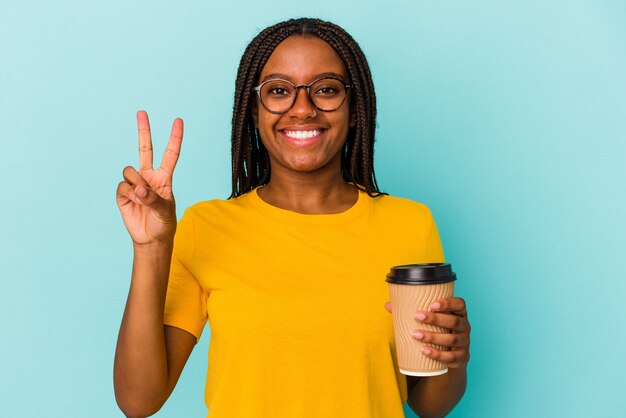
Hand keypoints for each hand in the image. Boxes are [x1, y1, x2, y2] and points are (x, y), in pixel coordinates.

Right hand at [116, 110, 183, 245]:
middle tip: (142, 112)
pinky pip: (122, 186)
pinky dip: (128, 195)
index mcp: (164, 177)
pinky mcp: (123, 193)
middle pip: (145, 148)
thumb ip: (153, 199)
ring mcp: (135, 183)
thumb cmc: (163, 223)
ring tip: (141, 198)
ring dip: (135, 184)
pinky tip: (133, 203)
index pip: (171, 154)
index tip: (178, 121)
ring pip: (129, 171)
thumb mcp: (165, 212)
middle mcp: (149, 176)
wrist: (151, 238)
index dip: (175, 138)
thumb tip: (139, 189)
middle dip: (144, 130)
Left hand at [384, 297, 470, 368]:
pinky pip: (450, 357)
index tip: (432, 304)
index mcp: (459, 313)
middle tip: (417, 316)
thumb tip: (389, 305)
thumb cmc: (438, 330)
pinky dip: (437, 355)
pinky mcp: (460, 357)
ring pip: (452, 339)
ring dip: (433, 337)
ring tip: (416, 335)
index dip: (448, 303)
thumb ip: (411, 311)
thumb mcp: (430, 320)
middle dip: (436, 319)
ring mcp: (464, 343)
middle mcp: (464, 327)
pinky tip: (425, 351)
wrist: (450, 355)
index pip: (460, 304)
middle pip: (454, 321)